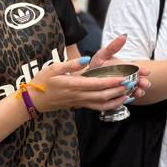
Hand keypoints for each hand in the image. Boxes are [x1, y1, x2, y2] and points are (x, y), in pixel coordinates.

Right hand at [28, 56, 148, 112]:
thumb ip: (70, 64)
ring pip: (102, 104)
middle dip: (119, 90)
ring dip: (117, 99)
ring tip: (129, 93)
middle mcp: (78, 95)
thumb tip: (85, 59)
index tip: (124, 77)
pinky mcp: (79, 105)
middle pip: (103, 95)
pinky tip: (118, 101)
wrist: (34, 100)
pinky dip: (109, 106)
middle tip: (132, 83)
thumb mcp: (53, 68)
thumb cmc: (42, 81)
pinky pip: (97, 108)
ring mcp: (79, 102)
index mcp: (73, 85)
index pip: (97, 84)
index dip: (112, 81)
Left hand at [85, 34, 151, 102]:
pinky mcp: (120, 95)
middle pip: (139, 79)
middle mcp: (127, 76)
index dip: (142, 69)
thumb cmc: (97, 65)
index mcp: (126, 66)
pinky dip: (130, 97)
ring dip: (139, 90)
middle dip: (143, 82)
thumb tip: (123, 36)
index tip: (146, 71)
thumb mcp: (103, 54)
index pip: (136, 68)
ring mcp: (125, 86)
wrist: (87, 77)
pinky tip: (131, 97)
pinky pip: (127, 97)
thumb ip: (113, 47)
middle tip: (145, 84)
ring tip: (139, 92)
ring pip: (135, 88)